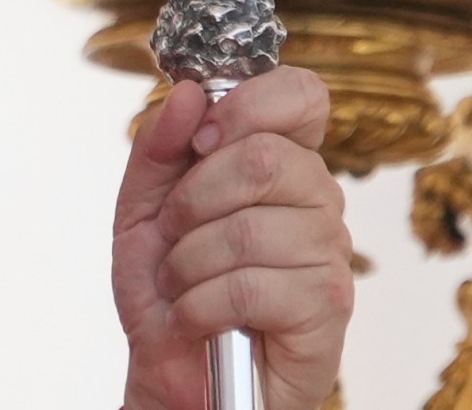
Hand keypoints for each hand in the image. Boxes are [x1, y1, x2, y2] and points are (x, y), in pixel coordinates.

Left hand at [114, 69, 352, 409]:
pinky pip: (251, 286)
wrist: (175, 378)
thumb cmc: (170, 294)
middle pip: (263, 158)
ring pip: (248, 228)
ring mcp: (329, 253)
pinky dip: (200, 306)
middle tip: (174, 235)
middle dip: (192, 201)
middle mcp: (318, 199)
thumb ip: (159, 147)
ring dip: (188, 263)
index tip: (201, 140)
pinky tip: (197, 318)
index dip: (247, 104)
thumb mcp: (143, 210)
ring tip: (182, 285)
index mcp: (283, 162)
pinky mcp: (326, 307)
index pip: (302, 95)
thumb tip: (188, 93)